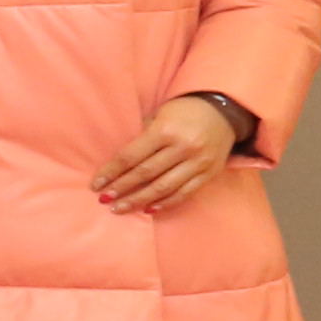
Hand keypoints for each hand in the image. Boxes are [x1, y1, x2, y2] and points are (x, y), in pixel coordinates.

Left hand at [95, 94, 240, 214]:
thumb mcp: (160, 115)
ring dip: (139, 201)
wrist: (224, 111)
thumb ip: (143, 138)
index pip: (131, 156)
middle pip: (146, 174)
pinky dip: (165, 203)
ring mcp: (198, 162)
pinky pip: (184, 193)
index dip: (111, 171)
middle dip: (122, 188)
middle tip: (104, 199)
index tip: (96, 184)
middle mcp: (183, 147)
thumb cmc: (183, 112)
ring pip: (164, 188)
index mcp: (165, 130)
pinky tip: (148, 209)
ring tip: (120, 208)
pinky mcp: (209, 173)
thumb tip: (119, 164)